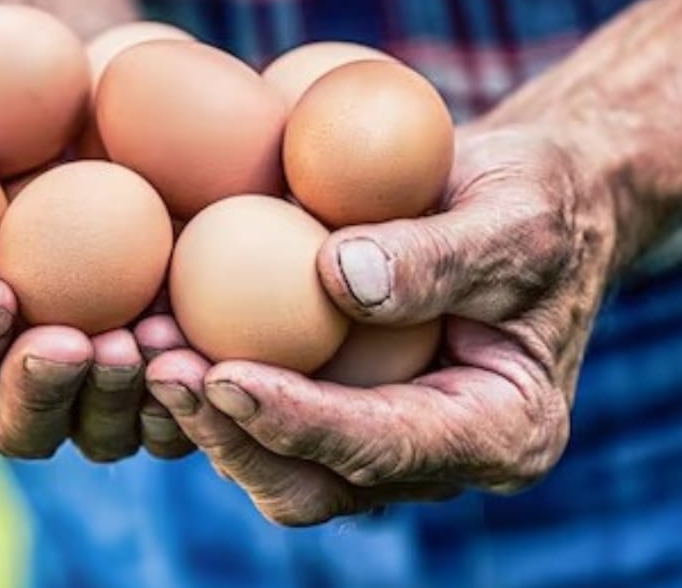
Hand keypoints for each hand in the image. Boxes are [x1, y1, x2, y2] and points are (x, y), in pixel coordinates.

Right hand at [0, 83, 192, 460]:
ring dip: (124, 398)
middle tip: (76, 341)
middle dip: (44, 393)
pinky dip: (191, 383)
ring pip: (101, 429)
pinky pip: (177, 397)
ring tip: (152, 341)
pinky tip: (205, 340)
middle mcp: (6, 377)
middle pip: (19, 425)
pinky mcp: (158, 355)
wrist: (58, 92)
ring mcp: (88, 375)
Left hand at [147, 124, 617, 524]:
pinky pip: (269, 413)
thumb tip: (337, 278)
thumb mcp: (515, 213)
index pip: (390, 447)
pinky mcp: (345, 400)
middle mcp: (440, 453)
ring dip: (205, 416)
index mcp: (502, 429)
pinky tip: (163, 325)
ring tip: (141, 346)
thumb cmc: (541, 198)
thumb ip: (440, 254)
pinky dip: (213, 382)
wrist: (540, 201)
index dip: (302, 421)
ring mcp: (388, 435)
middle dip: (231, 434)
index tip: (224, 375)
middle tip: (159, 365)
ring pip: (278, 464)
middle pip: (317, 484)